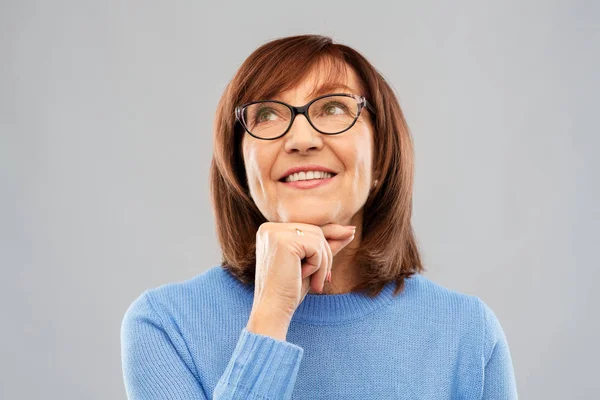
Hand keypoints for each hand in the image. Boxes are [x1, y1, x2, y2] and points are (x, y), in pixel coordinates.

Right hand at [247, 222, 355, 337]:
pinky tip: (302, 277)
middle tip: (324, 280)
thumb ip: (326, 246)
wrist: (272, 310)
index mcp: (271, 231)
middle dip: (326, 255)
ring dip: (323, 263)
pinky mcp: (283, 241)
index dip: (329, 236)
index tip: (351, 232)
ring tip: (314, 283)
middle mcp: (269, 228)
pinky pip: (315, 246)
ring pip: (318, 238)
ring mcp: (275, 233)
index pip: (307, 228)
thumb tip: (350, 231)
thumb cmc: (289, 290)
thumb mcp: (311, 264)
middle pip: (315, 230)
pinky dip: (317, 265)